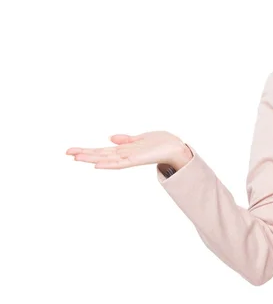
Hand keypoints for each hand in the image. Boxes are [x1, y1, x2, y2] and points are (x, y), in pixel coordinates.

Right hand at [66, 131, 192, 169]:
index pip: (102, 151)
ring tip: (76, 157)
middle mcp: (124, 155)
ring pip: (106, 159)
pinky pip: (120, 164)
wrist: (175, 147)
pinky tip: (97, 165)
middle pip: (100, 155)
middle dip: (84, 154)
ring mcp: (129, 158)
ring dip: (91, 159)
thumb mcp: (140, 138)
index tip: (72, 150)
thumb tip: (110, 138)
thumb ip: (125, 140)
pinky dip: (108, 165)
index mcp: (124, 150)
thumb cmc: (160, 143)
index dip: (87, 150)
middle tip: (67, 153)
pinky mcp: (137, 160)